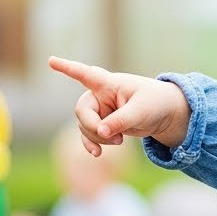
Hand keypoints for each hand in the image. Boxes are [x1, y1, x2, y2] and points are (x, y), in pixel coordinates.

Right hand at [48, 57, 190, 156]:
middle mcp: (101, 95)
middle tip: (111, 137)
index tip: (51, 61)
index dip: (67, 68)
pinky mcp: (104, 124)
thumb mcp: (140, 111)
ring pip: (85, 126)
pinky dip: (92, 144)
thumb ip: (120, 121)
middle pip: (82, 110)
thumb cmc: (155, 103)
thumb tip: (101, 133)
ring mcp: (101, 110)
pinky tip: (97, 154)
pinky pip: (89, 135)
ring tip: (120, 141)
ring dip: (98, 138)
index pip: (85, 74)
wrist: (165, 114)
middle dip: (92, 127)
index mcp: (109, 84)